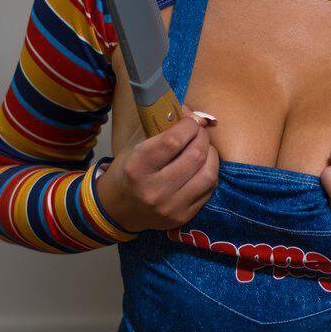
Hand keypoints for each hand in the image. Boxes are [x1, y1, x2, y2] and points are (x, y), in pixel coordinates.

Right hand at [95, 110, 218, 232]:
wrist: (119, 210)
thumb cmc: (128, 171)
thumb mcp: (136, 145)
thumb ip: (163, 127)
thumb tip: (196, 114)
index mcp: (137, 168)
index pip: (173, 141)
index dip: (188, 126)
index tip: (189, 122)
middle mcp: (154, 190)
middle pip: (195, 155)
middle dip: (202, 137)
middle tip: (198, 132)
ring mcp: (171, 207)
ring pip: (208, 174)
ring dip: (211, 155)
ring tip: (204, 148)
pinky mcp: (184, 217)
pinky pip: (209, 190)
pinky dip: (210, 172)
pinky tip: (202, 166)